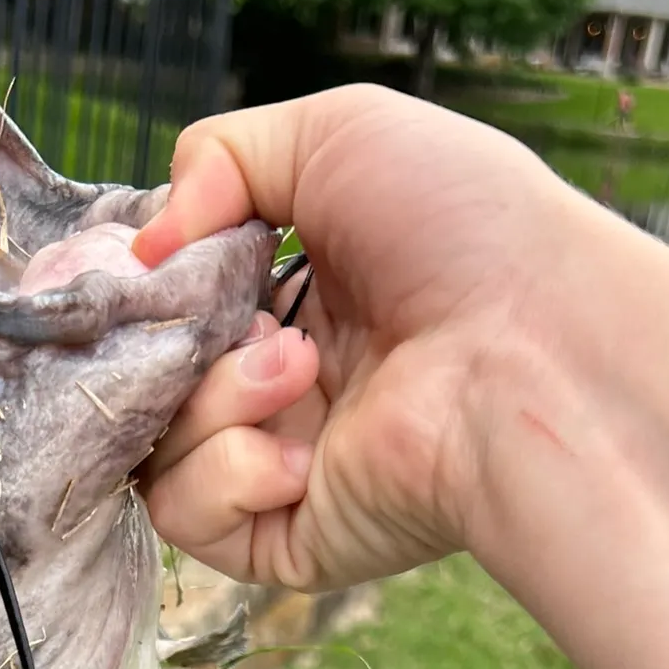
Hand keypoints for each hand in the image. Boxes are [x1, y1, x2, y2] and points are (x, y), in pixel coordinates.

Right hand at [134, 84, 589, 590]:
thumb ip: (220, 156)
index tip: (131, 267)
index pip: (170, 302)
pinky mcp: (289, 535)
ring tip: (295, 369)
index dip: (139, 286)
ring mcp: (284, 459)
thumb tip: (143, 246)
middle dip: (159, 340)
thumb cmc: (464, 229)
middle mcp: (283, 379)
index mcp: (296, 293)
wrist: (537, 347)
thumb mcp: (337, 133)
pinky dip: (224, 474)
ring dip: (210, 398)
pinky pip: (190, 515)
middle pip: (148, 374)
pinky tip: (297, 451)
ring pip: (157, 445)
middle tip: (211, 316)